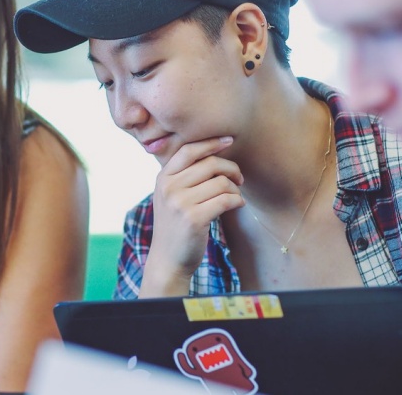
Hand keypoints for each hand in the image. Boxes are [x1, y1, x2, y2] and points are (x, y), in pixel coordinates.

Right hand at [141, 136, 243, 295]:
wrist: (168, 259)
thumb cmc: (175, 226)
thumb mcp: (170, 197)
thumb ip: (184, 176)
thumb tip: (214, 153)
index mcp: (163, 178)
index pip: (188, 150)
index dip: (211, 143)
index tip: (229, 141)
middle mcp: (169, 188)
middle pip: (210, 164)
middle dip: (231, 169)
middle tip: (239, 179)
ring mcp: (180, 203)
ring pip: (221, 182)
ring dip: (235, 189)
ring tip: (236, 196)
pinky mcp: (194, 218)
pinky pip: (226, 200)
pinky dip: (237, 201)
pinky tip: (237, 205)